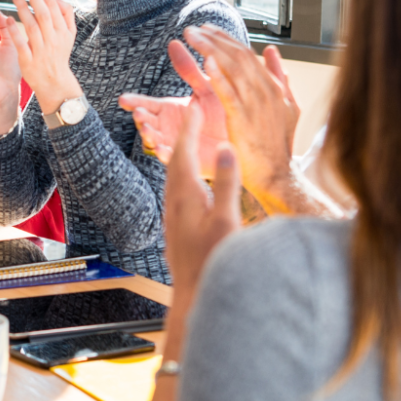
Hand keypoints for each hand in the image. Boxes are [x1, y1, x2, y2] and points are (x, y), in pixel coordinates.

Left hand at [8, 0, 81, 113]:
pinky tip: (7, 19)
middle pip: (43, 12)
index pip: (52, 5)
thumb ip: (65, 14)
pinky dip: (16, 32)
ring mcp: (41, 50)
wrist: (55, 83)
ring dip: (23, 8)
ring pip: (32, 26)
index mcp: (63, 30)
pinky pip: (23, 44)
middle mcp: (53, 39)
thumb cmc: (58, 55)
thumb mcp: (68, 35)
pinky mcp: (29, 61)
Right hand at [119, 40, 228, 177]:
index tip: (123, 99)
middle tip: (138, 114)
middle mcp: (167, 127)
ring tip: (148, 130)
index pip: (147, 105)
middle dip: (141, 118)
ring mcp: (173, 143)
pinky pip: (172, 158)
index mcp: (169, 111)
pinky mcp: (185, 159)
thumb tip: (174, 42)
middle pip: (147, 122)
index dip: (135, 102)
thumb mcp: (203, 88)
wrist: (238, 139)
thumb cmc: (220, 113)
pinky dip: (165, 154)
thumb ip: (188, 69)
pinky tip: (163, 149)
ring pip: (154, 140)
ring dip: (149, 135)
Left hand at [163, 103, 240, 304]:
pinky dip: (182, 173)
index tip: (195, 106)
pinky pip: (175, 190)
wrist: (194, 294)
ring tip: (188, 139)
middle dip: (183, 135)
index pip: (185, 153)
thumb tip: (226, 149)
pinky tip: (188, 180)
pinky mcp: (176, 226)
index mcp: (186, 196)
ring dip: (180, 153)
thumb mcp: (226, 220)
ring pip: (173, 176)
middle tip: (191, 115)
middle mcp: (174, 203)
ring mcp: (173, 215)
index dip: (190, 128)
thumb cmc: (213, 261)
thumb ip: (227, 184)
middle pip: (174, 161)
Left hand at [184, 25, 299, 192]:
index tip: (208, 29)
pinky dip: (219, 77)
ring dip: (211, 50)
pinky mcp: (243, 120)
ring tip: (193, 36)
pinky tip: (206, 63)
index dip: (226, 40)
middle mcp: (265, 91)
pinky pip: (229, 94)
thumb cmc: (277, 145)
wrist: (277, 176)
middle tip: (193, 28)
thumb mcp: (285, 107)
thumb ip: (277, 77)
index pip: (247, 55)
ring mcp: (255, 104)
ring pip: (233, 69)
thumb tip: (271, 51)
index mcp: (272, 87)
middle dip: (214, 40)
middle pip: (237, 56)